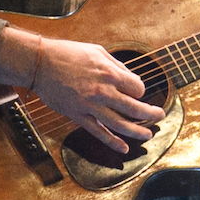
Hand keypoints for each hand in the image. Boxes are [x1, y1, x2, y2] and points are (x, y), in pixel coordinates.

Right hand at [15, 32, 161, 155]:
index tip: (135, 91)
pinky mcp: (77, 115)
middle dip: (151, 114)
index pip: (137, 88)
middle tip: (159, 116)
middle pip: (135, 108)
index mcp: (109, 74)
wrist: (39, 63)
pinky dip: (112, 142)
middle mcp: (102, 92)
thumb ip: (117, 66)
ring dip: (138, 132)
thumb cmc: (67, 54)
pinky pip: (98, 132)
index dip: (140, 90)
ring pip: (120, 124)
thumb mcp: (97, 51)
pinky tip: (124, 148)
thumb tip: (132, 79)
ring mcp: (89, 106)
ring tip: (148, 135)